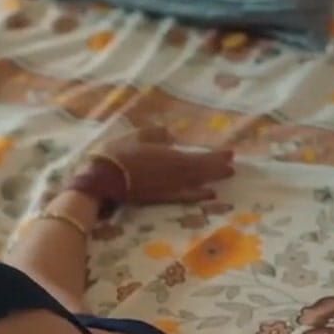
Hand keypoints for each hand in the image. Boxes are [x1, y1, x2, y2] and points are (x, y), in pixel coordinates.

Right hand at [75, 125, 235, 206]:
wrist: (101, 180)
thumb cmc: (116, 154)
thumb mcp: (135, 136)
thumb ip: (155, 134)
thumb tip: (169, 134)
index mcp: (171, 156)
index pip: (200, 156)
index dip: (216, 155)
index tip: (230, 153)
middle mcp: (175, 174)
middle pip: (202, 171)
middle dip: (218, 168)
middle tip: (232, 167)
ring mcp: (168, 188)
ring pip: (196, 183)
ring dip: (212, 180)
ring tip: (225, 177)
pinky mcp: (160, 198)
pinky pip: (184, 196)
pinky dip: (198, 194)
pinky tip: (208, 194)